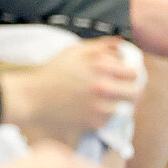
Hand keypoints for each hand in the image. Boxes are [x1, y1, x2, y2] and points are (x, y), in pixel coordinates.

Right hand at [0, 37, 142, 145]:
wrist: (32, 97)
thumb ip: (102, 46)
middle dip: (130, 91)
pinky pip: (107, 121)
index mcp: (101, 66)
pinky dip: (102, 116)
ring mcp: (98, 107)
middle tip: (122, 91)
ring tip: (104, 101)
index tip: (124, 77)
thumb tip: (122, 45)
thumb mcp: (76, 51)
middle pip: (134, 93)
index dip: (129, 74)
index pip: (133, 73)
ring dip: (116, 105)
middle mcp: (103, 86)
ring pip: (122, 108)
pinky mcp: (91, 123)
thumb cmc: (54, 71)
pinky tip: (91, 110)